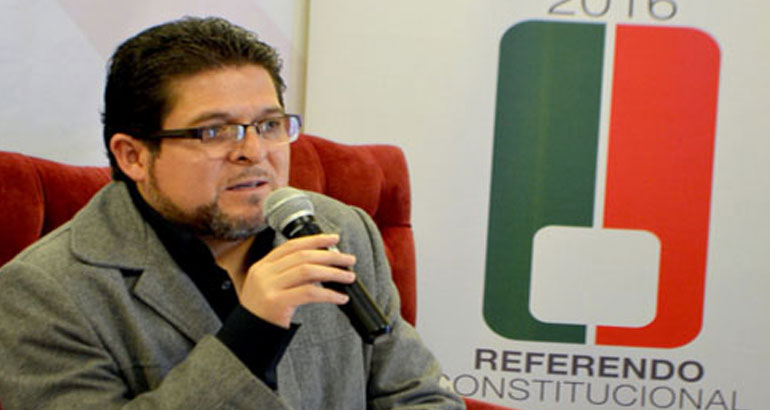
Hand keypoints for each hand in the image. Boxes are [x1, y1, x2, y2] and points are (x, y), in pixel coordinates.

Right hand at [238, 234, 355, 327]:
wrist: (248, 337)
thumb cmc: (264, 313)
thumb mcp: (271, 287)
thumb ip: (289, 274)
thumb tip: (324, 264)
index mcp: (263, 266)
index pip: (292, 246)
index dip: (315, 240)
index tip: (334, 239)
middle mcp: (264, 273)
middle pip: (303, 256)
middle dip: (330, 256)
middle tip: (349, 260)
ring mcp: (269, 287)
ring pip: (308, 271)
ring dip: (333, 272)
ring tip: (349, 276)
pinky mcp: (277, 302)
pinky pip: (309, 292)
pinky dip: (329, 294)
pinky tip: (340, 297)